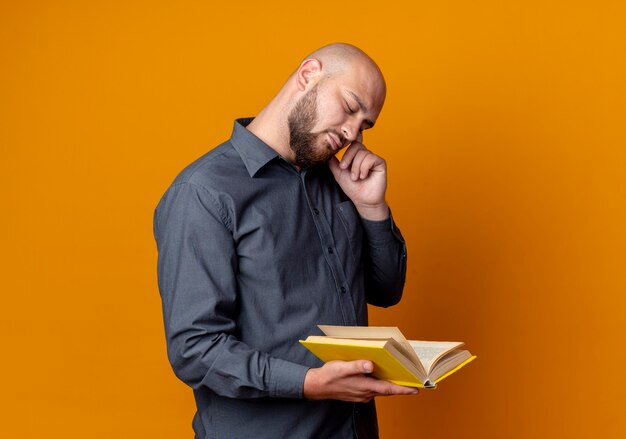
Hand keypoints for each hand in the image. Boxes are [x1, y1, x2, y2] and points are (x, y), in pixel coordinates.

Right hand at [303, 360, 418, 402]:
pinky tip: (378, 377)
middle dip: (400, 387)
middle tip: (413, 382)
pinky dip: (379, 385)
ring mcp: (362, 394)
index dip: (403, 390)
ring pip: (380, 390)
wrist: (317, 386)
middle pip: (387, 390)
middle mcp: (365, 393)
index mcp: (364, 386)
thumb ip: (357, 366)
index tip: (416, 389)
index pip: (388, 389)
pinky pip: (372, 390)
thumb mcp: (342, 367)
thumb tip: (370, 365)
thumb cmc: (329, 375)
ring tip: (399, 377)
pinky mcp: (358, 393)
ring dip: (390, 386)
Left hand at [328, 136, 388, 220]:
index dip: (346, 148)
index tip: (341, 164)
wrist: (362, 200)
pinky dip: (364, 168)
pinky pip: (370, 158)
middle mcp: (365, 155)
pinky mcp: (380, 163)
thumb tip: (328, 153)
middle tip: (345, 169)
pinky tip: (364, 176)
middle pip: (356, 145)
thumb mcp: (339, 174)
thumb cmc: (353, 188)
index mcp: (355, 156)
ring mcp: (373, 159)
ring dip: (356, 167)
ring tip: (356, 177)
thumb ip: (333, 163)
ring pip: (362, 153)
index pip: (351, 143)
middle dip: (348, 157)